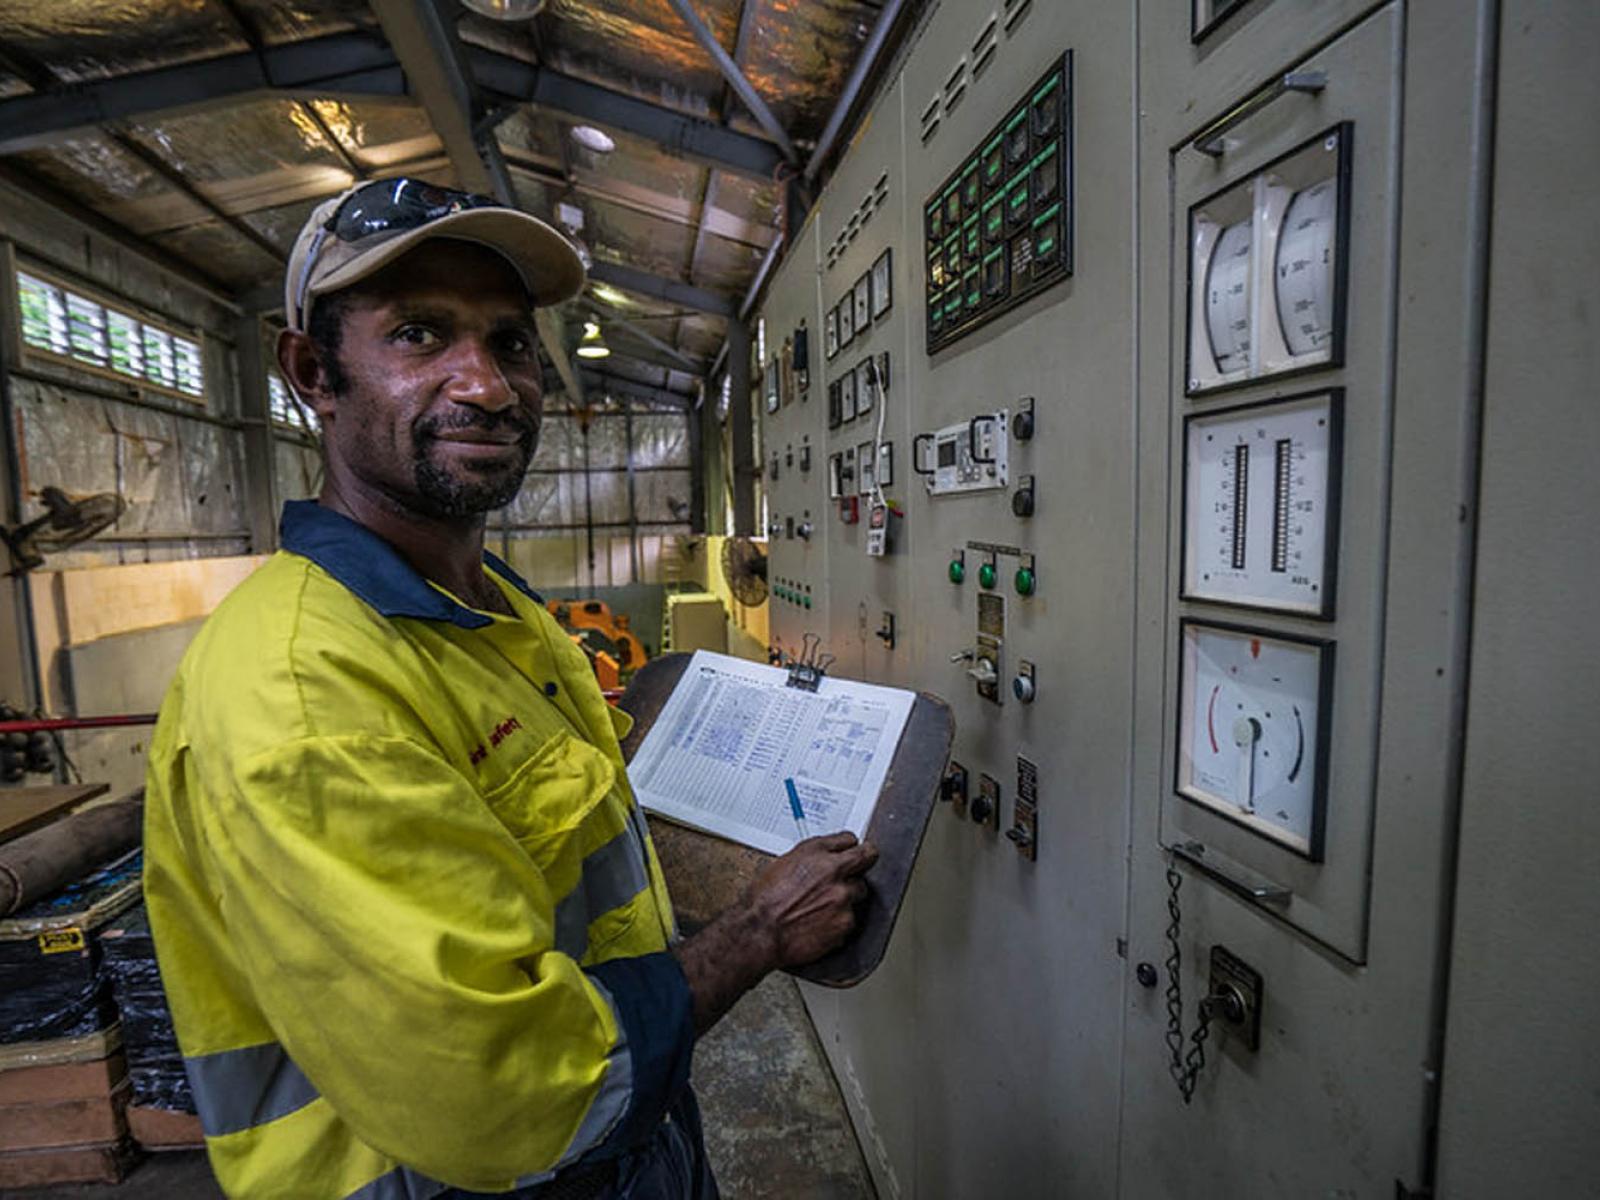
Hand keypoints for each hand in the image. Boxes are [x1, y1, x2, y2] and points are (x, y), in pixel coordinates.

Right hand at [672, 831, 877, 1033]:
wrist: (761, 931)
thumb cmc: (765, 900)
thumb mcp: (784, 863)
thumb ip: (812, 856)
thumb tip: (825, 856)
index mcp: (817, 853)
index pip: (850, 840)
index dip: (853, 847)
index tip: (855, 850)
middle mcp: (834, 872)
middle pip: (865, 863)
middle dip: (857, 869)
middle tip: (849, 875)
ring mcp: (843, 898)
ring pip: (858, 893)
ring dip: (846, 898)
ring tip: (823, 907)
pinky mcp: (845, 923)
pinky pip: (850, 918)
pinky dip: (839, 921)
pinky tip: (820, 923)